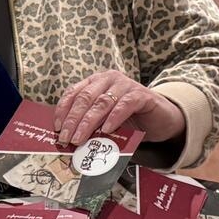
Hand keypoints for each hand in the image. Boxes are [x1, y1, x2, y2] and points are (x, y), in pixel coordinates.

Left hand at [54, 70, 185, 146]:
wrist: (160, 119)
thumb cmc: (129, 119)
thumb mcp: (105, 120)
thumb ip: (89, 124)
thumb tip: (69, 139)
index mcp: (95, 82)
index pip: (73, 93)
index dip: (63, 110)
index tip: (57, 128)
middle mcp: (108, 79)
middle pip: (85, 98)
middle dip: (73, 120)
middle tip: (66, 139)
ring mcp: (125, 85)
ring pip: (102, 102)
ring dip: (88, 122)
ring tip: (80, 138)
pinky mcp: (141, 95)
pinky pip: (124, 105)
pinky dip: (113, 118)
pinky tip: (106, 130)